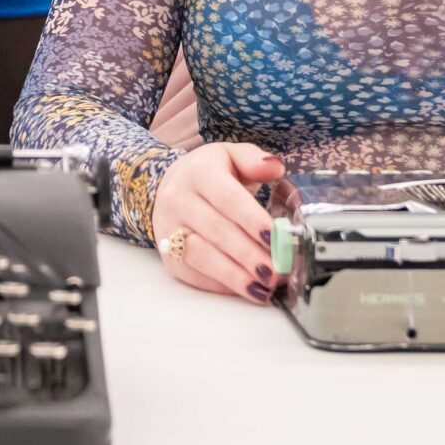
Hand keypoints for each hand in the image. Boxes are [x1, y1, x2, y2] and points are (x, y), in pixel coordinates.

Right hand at [149, 141, 285, 301]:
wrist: (169, 187)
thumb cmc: (210, 174)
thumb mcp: (230, 156)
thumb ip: (255, 160)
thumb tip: (275, 168)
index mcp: (198, 172)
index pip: (227, 198)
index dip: (252, 219)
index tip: (275, 237)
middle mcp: (178, 200)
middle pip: (216, 230)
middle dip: (249, 254)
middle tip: (276, 270)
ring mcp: (169, 230)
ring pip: (202, 256)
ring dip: (235, 276)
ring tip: (263, 287)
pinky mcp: (169, 256)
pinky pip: (195, 274)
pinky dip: (222, 285)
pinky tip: (246, 289)